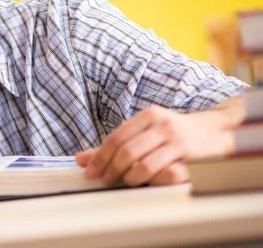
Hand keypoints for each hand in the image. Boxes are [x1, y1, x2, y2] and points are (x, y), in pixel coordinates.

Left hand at [75, 104, 234, 186]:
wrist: (216, 131)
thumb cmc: (175, 133)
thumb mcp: (146, 131)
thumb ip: (117, 144)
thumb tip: (81, 158)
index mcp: (148, 115)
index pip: (116, 137)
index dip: (100, 156)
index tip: (89, 170)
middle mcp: (161, 124)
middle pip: (126, 150)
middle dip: (110, 168)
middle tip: (103, 180)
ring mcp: (176, 139)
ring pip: (142, 162)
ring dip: (128, 177)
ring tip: (124, 181)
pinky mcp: (189, 154)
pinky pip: (162, 171)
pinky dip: (148, 179)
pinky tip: (143, 182)